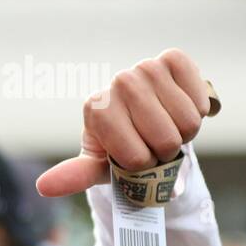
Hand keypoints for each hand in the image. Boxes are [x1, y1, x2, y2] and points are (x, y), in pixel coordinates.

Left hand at [37, 48, 210, 197]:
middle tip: (153, 139)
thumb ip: (74, 176)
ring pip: (188, 123)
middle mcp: (118, 82)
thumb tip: (44, 187)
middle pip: (167, 141)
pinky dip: (199, 109)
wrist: (143, 114)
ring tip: (166, 123)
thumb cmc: (119, 142)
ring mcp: (145, 67)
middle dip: (166, 151)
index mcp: (95, 108)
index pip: (138, 158)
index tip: (134, 153)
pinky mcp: (173, 59)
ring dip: (184, 132)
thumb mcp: (98, 163)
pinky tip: (179, 105)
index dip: (143, 165)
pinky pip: (201, 100)